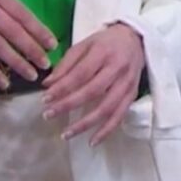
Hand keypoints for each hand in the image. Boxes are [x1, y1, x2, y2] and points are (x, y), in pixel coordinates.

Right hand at [0, 0, 57, 88]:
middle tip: (45, 64)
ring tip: (30, 73)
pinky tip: (3, 80)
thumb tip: (33, 29)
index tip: (52, 45)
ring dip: (15, 61)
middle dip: (31, 48)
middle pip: (12, 29)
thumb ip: (7, 7)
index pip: (22, 13)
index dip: (38, 30)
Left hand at [41, 23, 145, 145]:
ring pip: (107, 107)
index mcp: (103, 52)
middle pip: (92, 91)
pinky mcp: (132, 94)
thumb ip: (66, 64)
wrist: (135, 40)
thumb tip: (48, 84)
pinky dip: (107, 130)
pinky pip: (120, 116)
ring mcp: (126, 83)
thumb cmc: (106, 43)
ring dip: (86, 123)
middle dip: (68, 105)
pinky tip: (92, 141)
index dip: (62, 88)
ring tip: (66, 134)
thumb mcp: (84, 45)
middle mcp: (117, 68)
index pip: (80, 73)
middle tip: (48, 114)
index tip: (45, 98)